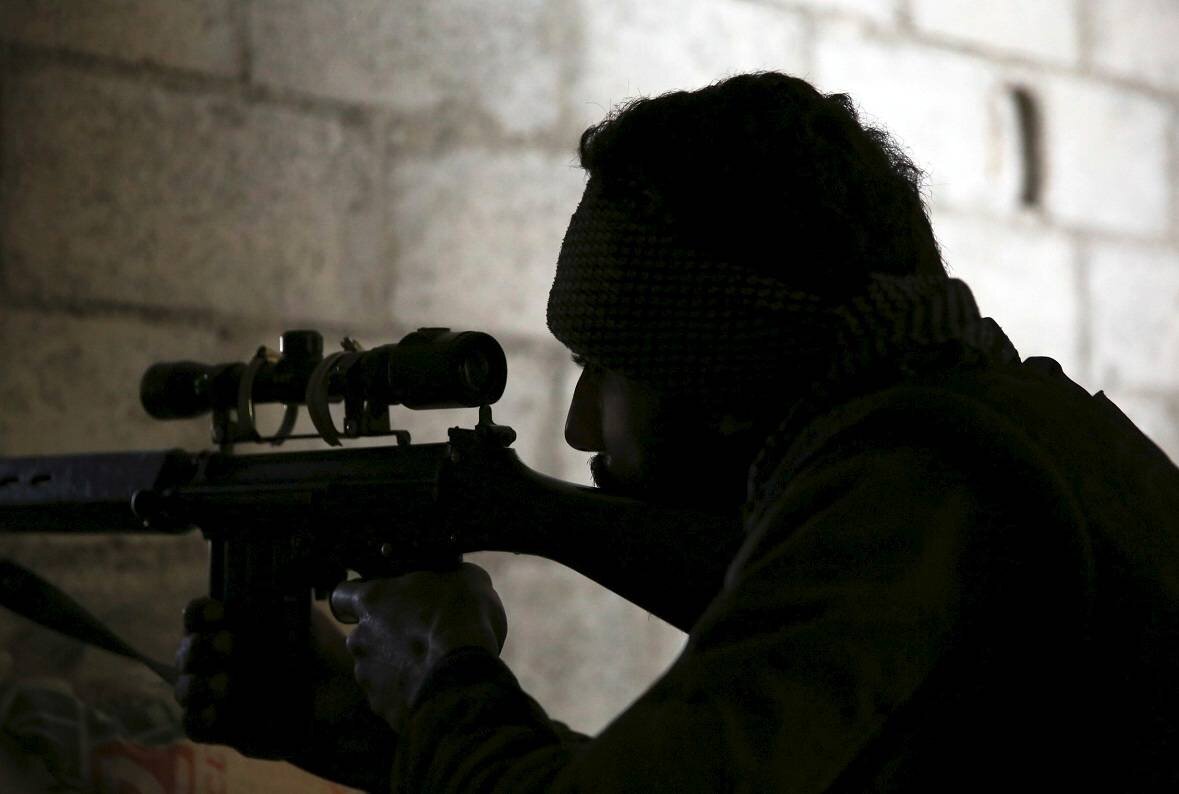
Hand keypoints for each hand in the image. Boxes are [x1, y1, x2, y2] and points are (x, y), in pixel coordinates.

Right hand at [174, 598, 397, 791]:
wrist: (341, 695)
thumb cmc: (319, 650)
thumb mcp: (303, 618)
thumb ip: (280, 597)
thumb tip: (272, 574)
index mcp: (228, 627)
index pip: (197, 615)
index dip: (201, 612)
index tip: (220, 611)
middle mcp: (214, 659)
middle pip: (186, 651)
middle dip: (201, 647)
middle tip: (229, 645)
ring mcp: (214, 694)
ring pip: (184, 689)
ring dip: (197, 684)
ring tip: (225, 683)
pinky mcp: (222, 727)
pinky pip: (194, 725)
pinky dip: (200, 718)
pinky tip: (216, 712)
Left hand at [331, 562, 507, 732]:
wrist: (465, 678)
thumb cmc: (462, 620)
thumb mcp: (466, 578)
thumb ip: (445, 576)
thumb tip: (452, 578)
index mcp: (372, 600)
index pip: (343, 594)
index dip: (363, 596)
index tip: (381, 599)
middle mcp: (360, 638)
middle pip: (366, 634)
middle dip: (389, 634)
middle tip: (423, 633)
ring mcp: (368, 675)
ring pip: (379, 666)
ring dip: (400, 664)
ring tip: (435, 664)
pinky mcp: (382, 706)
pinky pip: (393, 695)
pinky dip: (410, 691)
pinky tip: (436, 686)